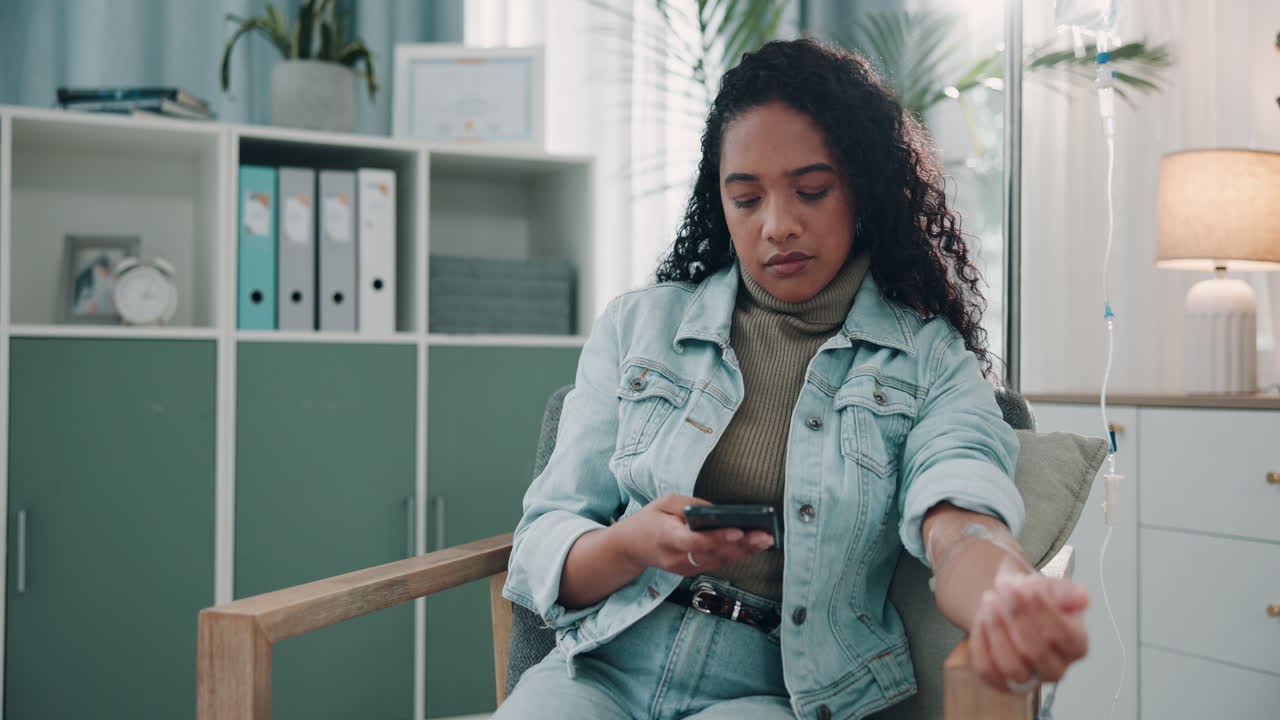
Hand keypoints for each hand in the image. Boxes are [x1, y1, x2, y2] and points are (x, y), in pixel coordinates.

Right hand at [613, 494, 774, 575]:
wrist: (632, 547)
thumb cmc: (650, 520)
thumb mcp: (665, 502)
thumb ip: (690, 504)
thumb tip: (718, 512)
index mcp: (666, 537)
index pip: (694, 541)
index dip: (717, 538)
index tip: (738, 531)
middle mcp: (676, 558)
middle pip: (713, 554)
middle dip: (741, 545)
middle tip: (765, 535)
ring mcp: (684, 568)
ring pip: (719, 561)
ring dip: (744, 552)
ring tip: (765, 539)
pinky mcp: (691, 572)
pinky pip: (716, 563)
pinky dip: (735, 554)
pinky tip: (753, 545)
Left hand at [969, 574, 1089, 693]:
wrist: (1009, 604)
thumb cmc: (1036, 598)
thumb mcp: (1052, 588)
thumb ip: (1065, 591)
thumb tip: (1082, 597)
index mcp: (1076, 646)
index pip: (1064, 636)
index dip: (1043, 610)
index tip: (1026, 585)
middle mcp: (1056, 668)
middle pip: (1037, 652)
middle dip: (1018, 617)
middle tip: (1004, 589)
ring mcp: (1028, 679)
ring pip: (1011, 666)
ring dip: (997, 630)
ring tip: (989, 601)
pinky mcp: (1000, 682)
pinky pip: (987, 669)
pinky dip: (981, 641)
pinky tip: (981, 617)